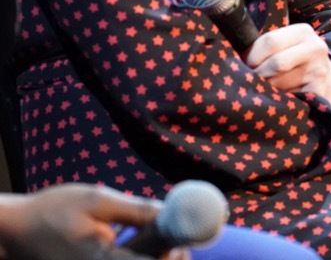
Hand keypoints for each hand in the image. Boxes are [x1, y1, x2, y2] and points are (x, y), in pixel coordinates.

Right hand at [0, 184, 186, 259]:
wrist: (15, 231)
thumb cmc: (52, 211)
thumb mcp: (97, 201)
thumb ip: (137, 210)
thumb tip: (172, 212)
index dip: (178, 254)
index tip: (186, 237)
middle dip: (171, 255)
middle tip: (179, 236)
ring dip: (156, 256)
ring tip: (161, 238)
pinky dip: (140, 256)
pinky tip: (143, 244)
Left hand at [244, 24, 330, 105]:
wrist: (322, 77)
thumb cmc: (292, 59)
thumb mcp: (283, 45)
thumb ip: (263, 46)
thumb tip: (232, 58)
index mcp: (303, 31)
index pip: (270, 41)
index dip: (252, 56)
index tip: (246, 65)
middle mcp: (315, 47)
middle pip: (276, 63)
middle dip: (258, 75)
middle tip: (251, 81)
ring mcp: (319, 70)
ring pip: (280, 83)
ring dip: (266, 90)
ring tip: (265, 89)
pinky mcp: (320, 90)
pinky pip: (289, 99)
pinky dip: (278, 102)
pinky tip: (276, 100)